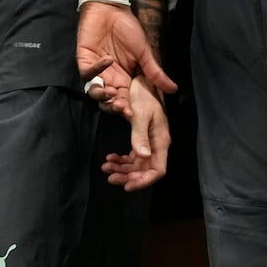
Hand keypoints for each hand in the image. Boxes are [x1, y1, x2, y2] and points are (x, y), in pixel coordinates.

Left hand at [76, 0, 176, 117]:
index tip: (133, 114)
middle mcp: (109, 78)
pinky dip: (97, 69)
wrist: (111, 8)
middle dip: (113, 106)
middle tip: (122, 107)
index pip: (124, 100)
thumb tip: (173, 89)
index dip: (127, 108)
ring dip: (102, 95)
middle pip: (107, 101)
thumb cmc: (128, 29)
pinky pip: (87, 72)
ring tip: (112, 93)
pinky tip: (108, 60)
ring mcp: (95, 70)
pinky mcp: (84, 59)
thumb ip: (155, 72)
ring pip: (94, 91)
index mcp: (124, 79)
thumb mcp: (144, 52)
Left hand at [101, 75, 170, 190]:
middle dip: (129, 176)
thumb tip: (142, 156)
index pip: (157, 169)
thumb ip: (139, 135)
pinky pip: (132, 155)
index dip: (144, 181)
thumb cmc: (143, 94)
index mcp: (160, 140)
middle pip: (146, 170)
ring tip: (106, 167)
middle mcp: (156, 144)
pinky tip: (110, 158)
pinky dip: (121, 159)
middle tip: (110, 176)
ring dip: (123, 169)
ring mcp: (149, 141)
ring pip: (137, 164)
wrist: (142, 80)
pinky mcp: (141, 137)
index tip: (127, 186)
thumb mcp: (139, 113)